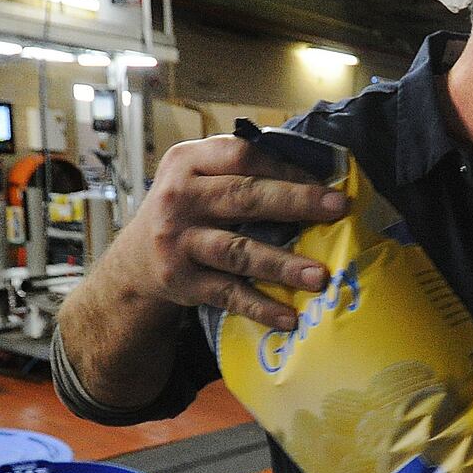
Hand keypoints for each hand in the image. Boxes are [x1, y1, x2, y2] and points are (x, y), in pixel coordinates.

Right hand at [99, 134, 349, 329]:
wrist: (134, 262)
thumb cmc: (184, 212)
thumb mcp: (197, 177)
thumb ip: (238, 170)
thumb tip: (314, 177)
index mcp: (187, 162)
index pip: (241, 155)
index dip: (286, 168)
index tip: (325, 184)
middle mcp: (179, 198)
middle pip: (244, 196)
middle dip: (296, 202)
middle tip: (338, 209)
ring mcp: (178, 241)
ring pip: (238, 250)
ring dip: (282, 263)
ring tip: (319, 275)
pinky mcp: (182, 281)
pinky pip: (228, 294)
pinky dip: (260, 307)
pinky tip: (289, 317)